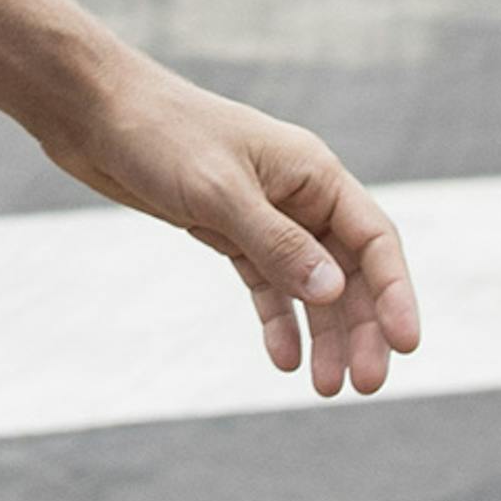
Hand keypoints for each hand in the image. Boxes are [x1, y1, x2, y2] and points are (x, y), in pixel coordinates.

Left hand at [37, 57, 421, 396]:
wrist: (94, 112)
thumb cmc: (159, 135)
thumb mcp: (219, 192)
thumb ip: (276, 243)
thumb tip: (333, 292)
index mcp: (313, 172)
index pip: (374, 240)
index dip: (396, 294)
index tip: (407, 346)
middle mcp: (298, 194)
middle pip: (348, 271)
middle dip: (360, 328)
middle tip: (363, 386)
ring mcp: (263, 214)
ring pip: (309, 284)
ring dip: (323, 333)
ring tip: (326, 388)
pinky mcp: (226, 229)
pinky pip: (266, 283)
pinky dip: (278, 320)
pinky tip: (282, 359)